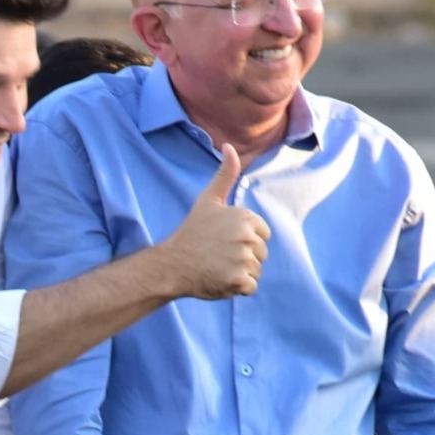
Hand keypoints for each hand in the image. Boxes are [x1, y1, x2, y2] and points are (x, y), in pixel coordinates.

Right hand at [157, 144, 270, 298]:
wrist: (172, 264)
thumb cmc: (192, 232)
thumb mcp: (208, 200)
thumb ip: (225, 174)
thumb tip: (230, 146)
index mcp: (246, 217)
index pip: (262, 235)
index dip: (244, 240)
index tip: (223, 240)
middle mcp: (247, 237)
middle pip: (261, 253)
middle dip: (243, 257)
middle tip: (218, 255)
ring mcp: (243, 260)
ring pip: (256, 271)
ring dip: (240, 273)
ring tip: (218, 267)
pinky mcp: (239, 281)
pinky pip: (250, 287)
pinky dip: (237, 288)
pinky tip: (219, 279)